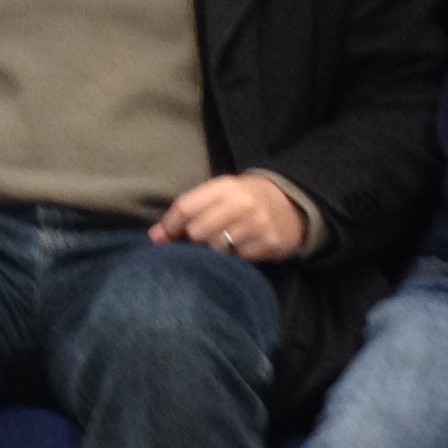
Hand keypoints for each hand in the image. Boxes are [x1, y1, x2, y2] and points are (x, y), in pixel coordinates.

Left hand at [150, 173, 303, 262]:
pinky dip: (234, 258)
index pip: (185, 207)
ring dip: (213, 251)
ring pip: (216, 249)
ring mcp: (257, 225)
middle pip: (198, 232)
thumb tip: (155, 236)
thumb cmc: (245, 199)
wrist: (292, 203)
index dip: (169, 225)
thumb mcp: (219, 195)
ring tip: (222, 242)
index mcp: (225, 187)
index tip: (161, 237)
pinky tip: (240, 248)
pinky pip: (238, 260)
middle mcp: (241, 204)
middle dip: (192, 240)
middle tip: (199, 240)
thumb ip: (188, 211)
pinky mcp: (270, 244)